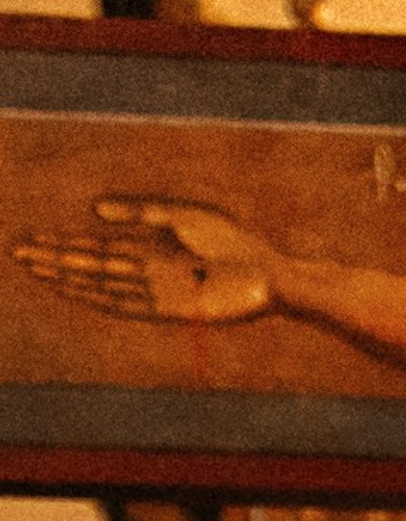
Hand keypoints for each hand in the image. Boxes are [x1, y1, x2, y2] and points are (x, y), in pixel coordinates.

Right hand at [15, 197, 277, 325]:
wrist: (266, 274)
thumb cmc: (233, 244)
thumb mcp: (180, 217)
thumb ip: (138, 213)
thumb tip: (94, 212)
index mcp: (150, 251)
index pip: (98, 250)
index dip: (66, 246)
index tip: (35, 241)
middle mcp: (147, 274)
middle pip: (91, 268)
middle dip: (55, 261)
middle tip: (19, 254)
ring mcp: (154, 292)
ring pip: (101, 285)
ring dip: (68, 277)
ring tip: (36, 268)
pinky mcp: (167, 308)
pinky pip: (125, 303)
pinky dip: (98, 296)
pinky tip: (75, 289)